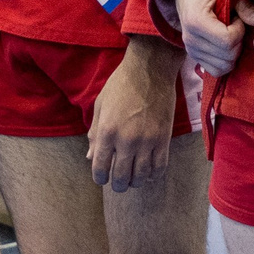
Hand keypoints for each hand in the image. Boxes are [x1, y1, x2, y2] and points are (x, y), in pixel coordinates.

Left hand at [86, 34, 181, 191]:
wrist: (151, 69)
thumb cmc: (121, 84)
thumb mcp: (100, 106)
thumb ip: (94, 133)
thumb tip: (90, 157)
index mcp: (107, 131)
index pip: (100, 168)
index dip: (100, 177)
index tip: (102, 177)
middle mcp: (126, 140)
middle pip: (121, 177)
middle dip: (117, 184)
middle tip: (118, 183)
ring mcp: (147, 141)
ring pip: (141, 176)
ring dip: (135, 182)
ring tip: (133, 178)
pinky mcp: (164, 139)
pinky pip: (159, 167)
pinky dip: (153, 175)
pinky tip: (149, 172)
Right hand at [168, 0, 245, 78]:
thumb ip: (245, 6)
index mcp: (196, 21)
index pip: (227, 40)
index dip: (239, 30)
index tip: (236, 17)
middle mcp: (190, 39)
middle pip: (227, 56)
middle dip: (238, 41)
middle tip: (235, 25)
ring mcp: (191, 51)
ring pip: (224, 66)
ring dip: (233, 52)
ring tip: (229, 34)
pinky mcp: (194, 58)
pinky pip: (217, 71)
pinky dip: (226, 61)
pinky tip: (226, 45)